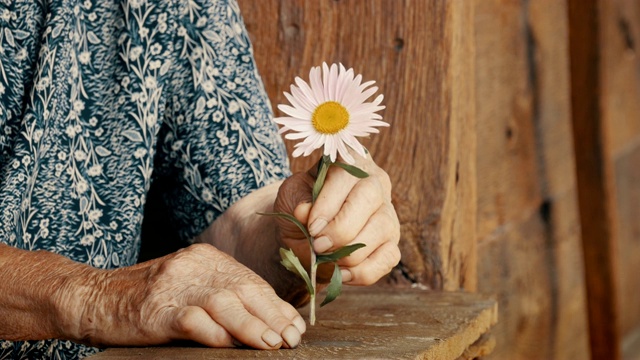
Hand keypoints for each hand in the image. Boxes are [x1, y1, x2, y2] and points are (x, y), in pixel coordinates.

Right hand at [65, 244, 305, 348]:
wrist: (93, 297)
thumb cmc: (148, 298)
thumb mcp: (189, 286)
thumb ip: (223, 296)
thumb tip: (267, 320)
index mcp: (206, 258)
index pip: (250, 282)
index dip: (276, 306)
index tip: (296, 326)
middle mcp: (193, 266)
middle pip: (243, 289)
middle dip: (272, 316)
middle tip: (292, 338)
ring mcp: (174, 286)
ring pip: (223, 302)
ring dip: (251, 326)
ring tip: (272, 344)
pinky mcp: (155, 309)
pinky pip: (192, 320)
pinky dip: (214, 333)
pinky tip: (230, 345)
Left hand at [274, 151, 400, 284]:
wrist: (307, 233)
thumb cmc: (301, 206)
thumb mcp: (291, 197)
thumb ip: (296, 201)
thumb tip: (305, 211)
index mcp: (350, 163)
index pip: (345, 177)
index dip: (328, 205)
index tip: (312, 227)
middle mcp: (376, 183)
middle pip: (369, 200)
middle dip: (341, 230)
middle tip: (319, 246)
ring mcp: (389, 213)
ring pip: (381, 230)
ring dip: (350, 253)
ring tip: (327, 259)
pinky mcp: (393, 243)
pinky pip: (387, 259)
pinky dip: (362, 273)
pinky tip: (341, 273)